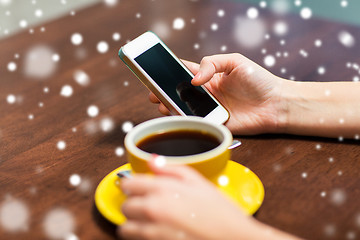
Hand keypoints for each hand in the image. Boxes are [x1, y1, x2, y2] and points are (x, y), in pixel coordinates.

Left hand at [118, 157, 259, 239]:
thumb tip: (151, 161)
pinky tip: (157, 233)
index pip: (128, 184)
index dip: (132, 184)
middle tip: (148, 204)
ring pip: (125, 227)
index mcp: (163, 190)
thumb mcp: (199, 182)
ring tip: (150, 222)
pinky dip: (140, 237)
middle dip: (134, 204)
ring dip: (134, 223)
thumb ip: (171, 169)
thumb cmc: (220, 213)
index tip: (137, 187)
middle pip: (125, 205)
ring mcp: (151, 232)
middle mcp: (153, 210)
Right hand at [149, 53, 288, 134]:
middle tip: (154, 92)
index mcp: (210, 76)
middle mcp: (206, 93)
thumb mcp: (235, 61)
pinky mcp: (215, 124)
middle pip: (179, 92)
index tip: (155, 71)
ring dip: (171, 107)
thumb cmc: (259, 80)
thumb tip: (193, 79)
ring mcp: (210, 109)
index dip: (169, 72)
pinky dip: (185, 121)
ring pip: (184, 108)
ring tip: (162, 104)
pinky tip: (177, 117)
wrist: (277, 104)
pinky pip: (197, 123)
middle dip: (164, 92)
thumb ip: (212, 63)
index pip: (184, 72)